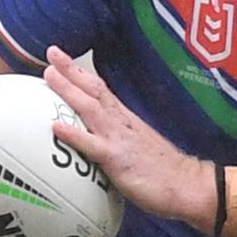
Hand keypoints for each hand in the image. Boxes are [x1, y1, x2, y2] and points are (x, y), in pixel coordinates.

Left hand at [43, 46, 215, 232]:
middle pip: (94, 89)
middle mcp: (121, 123)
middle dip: (72, 70)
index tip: (64, 60)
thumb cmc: (165, 171)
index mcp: (126, 120)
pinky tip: (56, 126)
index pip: (101, 90)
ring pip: (90, 108)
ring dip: (69, 89)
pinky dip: (74, 134)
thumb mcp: (139, 146)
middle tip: (52, 51)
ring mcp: (119, 138)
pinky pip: (92, 145)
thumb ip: (120, 139)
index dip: (82, 74)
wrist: (187, 185)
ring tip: (49, 74)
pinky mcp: (118, 159)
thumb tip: (101, 140)